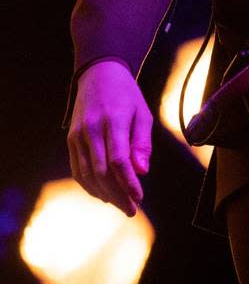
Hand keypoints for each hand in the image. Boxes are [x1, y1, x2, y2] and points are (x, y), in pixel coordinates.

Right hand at [67, 59, 152, 216]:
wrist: (99, 74)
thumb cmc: (127, 95)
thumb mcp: (142, 113)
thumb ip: (142, 143)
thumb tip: (142, 172)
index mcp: (112, 121)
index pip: (118, 161)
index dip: (128, 183)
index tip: (139, 198)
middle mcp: (91, 130)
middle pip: (102, 172)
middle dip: (117, 194)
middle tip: (131, 209)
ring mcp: (77, 136)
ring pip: (87, 175)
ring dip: (103, 194)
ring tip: (120, 203)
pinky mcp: (70, 140)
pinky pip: (78, 169)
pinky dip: (89, 185)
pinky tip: (103, 193)